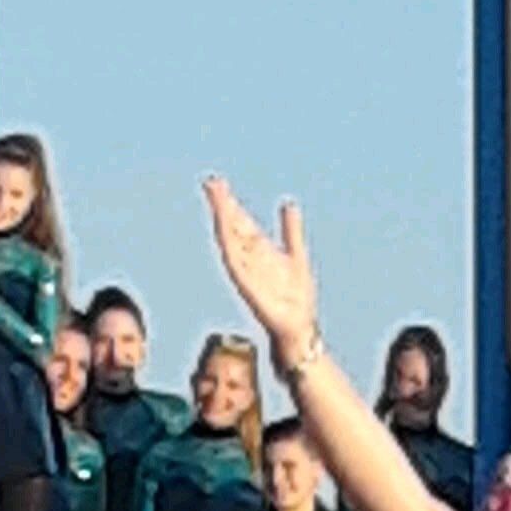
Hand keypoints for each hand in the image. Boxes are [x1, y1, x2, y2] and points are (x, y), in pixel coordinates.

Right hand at [204, 175, 316, 357]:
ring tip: (214, 199)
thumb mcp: (296, 255)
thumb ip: (291, 230)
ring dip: (222, 220)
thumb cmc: (296, 297)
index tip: (217, 182)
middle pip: (232, 227)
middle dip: (221, 206)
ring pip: (230, 241)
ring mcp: (247, 272)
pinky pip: (235, 265)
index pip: (240, 221)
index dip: (229, 202)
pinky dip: (229, 248)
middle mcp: (249, 259)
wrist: (299, 327)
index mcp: (259, 250)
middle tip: (211, 182)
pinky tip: (223, 232)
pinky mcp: (248, 287)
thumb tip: (288, 203)